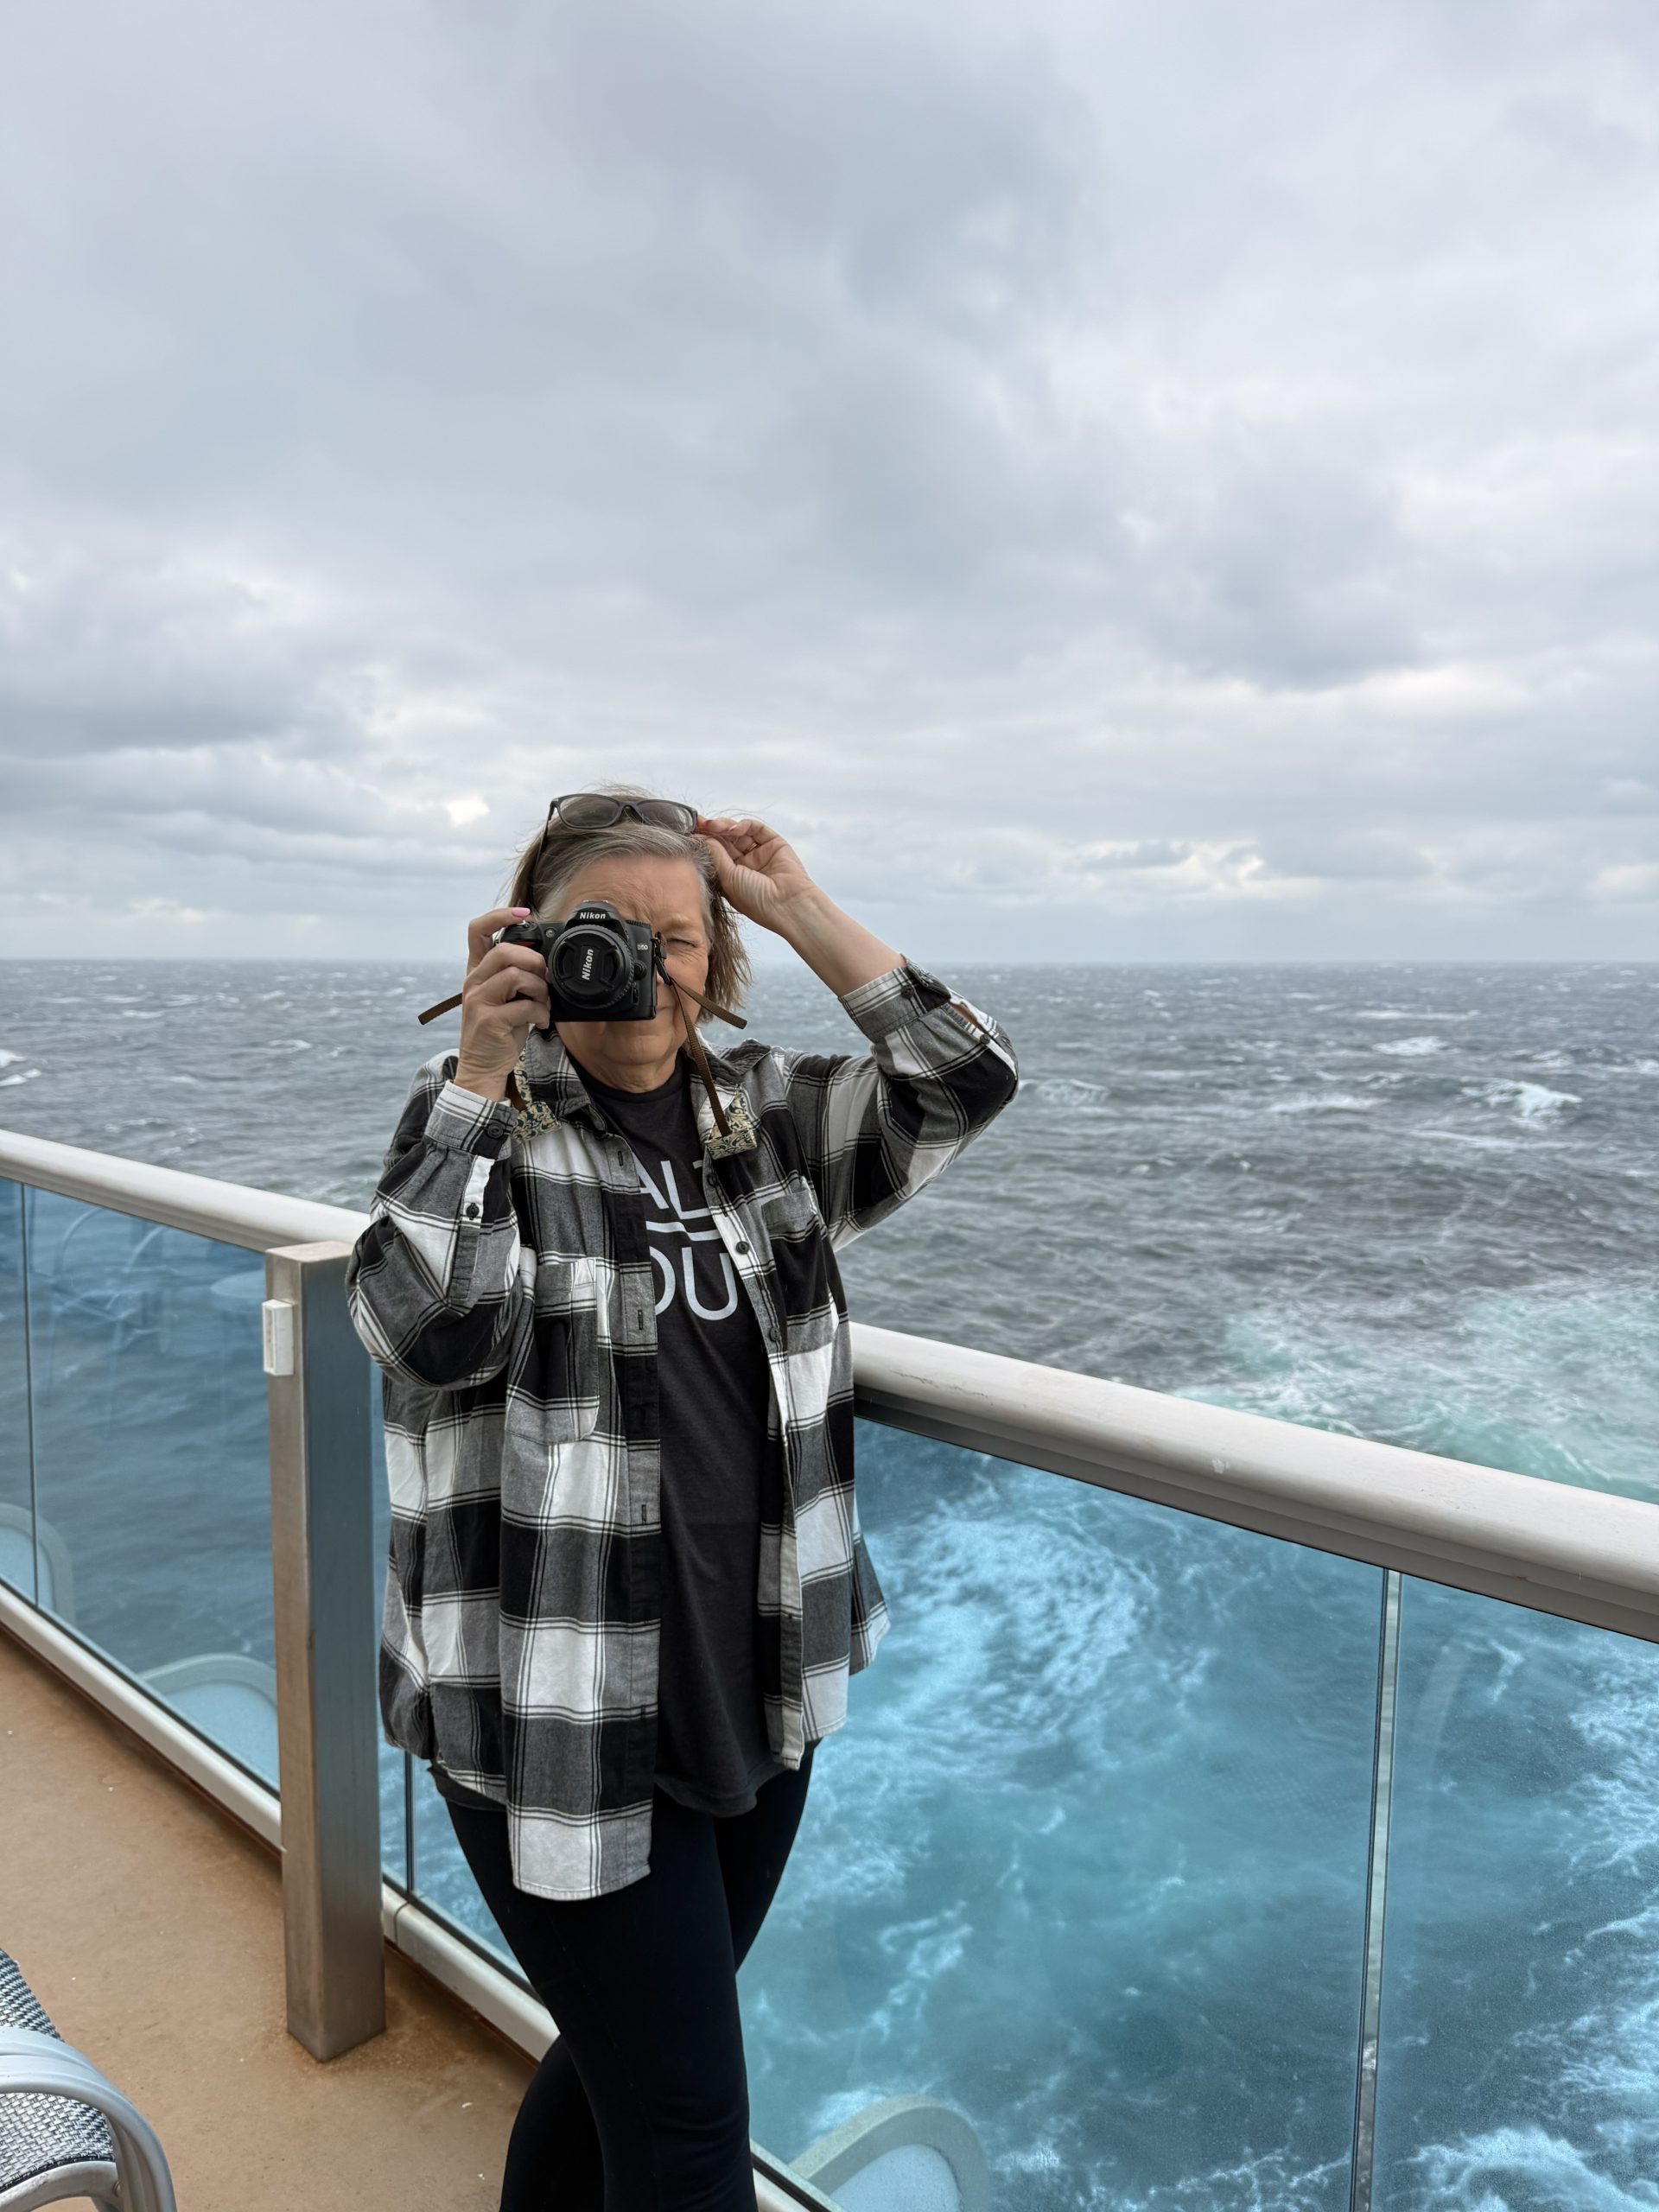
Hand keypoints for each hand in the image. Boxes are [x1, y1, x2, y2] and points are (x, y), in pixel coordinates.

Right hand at [453, 907, 550, 1098]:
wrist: (482, 1067)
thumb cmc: (498, 1031)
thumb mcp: (504, 997)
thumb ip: (516, 976)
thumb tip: (542, 958)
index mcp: (477, 972)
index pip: (478, 930)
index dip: (501, 916)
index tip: (524, 913)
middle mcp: (473, 982)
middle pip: (505, 951)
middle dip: (535, 961)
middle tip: (545, 979)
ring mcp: (478, 1001)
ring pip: (516, 975)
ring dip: (540, 989)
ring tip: (544, 1004)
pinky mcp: (489, 1020)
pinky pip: (524, 1006)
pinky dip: (541, 1013)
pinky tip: (541, 1022)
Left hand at [696, 815, 816, 931]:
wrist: (787, 905)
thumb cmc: (757, 901)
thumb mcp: (728, 879)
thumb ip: (715, 855)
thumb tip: (702, 837)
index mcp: (732, 876)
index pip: (715, 853)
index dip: (703, 842)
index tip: (689, 833)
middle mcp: (745, 863)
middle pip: (725, 840)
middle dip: (711, 830)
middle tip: (697, 823)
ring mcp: (759, 853)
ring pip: (738, 832)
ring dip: (724, 826)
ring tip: (712, 825)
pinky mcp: (774, 843)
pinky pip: (756, 828)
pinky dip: (742, 825)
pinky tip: (732, 829)